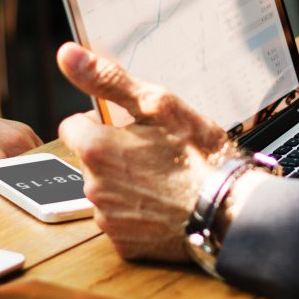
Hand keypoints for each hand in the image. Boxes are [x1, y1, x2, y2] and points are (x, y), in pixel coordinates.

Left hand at [55, 43, 230, 261]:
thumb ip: (107, 79)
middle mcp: (93, 187)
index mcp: (95, 148)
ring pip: (106, 192)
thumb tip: (66, 53)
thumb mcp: (158, 104)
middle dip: (114, 155)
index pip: (73, 127)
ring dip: (125, 185)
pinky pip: (121, 223)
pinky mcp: (123, 245)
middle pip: (91, 161)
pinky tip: (163, 206)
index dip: (100, 124)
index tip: (128, 128)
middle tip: (154, 154)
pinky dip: (137, 215)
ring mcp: (107, 219)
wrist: (231, 210)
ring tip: (163, 181)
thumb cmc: (199, 155)